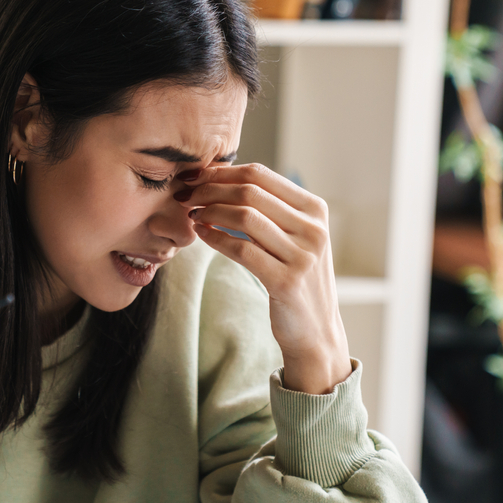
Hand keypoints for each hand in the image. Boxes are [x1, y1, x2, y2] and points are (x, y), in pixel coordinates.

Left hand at [176, 164, 351, 393]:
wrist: (316, 329)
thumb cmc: (296, 276)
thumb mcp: (295, 236)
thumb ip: (270, 208)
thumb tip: (221, 176)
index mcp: (315, 209)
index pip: (261, 175)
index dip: (222, 172)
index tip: (196, 177)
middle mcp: (313, 229)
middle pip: (250, 192)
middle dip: (210, 189)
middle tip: (187, 195)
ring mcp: (303, 255)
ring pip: (244, 217)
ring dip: (210, 212)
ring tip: (193, 214)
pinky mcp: (286, 281)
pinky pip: (241, 250)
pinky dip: (215, 238)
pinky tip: (201, 234)